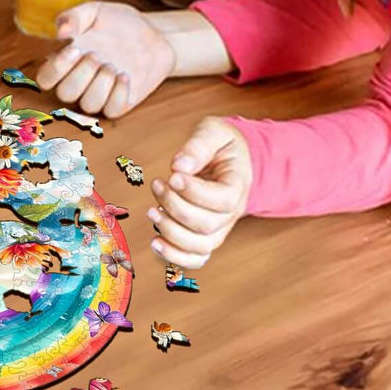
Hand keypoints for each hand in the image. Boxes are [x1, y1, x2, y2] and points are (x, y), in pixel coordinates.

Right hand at [35, 1, 174, 117]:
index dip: (55, 69)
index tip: (74, 48)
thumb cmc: (120, 23)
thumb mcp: (95, 11)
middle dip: (80, 75)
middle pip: (65, 94)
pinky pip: (112, 110)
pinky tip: (125, 75)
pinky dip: (118, 94)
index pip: (46, 78)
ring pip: (88, 105)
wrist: (155, 35)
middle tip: (97, 54)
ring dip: (100, 84)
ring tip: (113, 65)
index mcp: (67, 60)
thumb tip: (60, 32)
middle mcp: (80, 81)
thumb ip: (74, 17)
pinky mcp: (120, 103)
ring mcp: (101, 94)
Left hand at [149, 117, 252, 268]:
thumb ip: (199, 145)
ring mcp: (220, 227)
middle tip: (157, 184)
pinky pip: (196, 258)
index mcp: (238, 185)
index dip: (194, 192)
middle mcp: (232, 212)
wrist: (231, 159)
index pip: (222, 200)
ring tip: (151, 211)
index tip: (172, 175)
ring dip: (171, 231)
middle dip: (175, 207)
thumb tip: (179, 166)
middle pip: (207, 225)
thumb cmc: (221, 144)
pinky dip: (175, 256)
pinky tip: (155, 242)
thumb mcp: (214, 131)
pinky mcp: (205, 235)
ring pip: (200, 246)